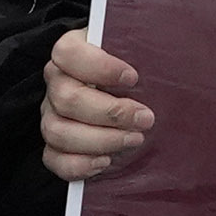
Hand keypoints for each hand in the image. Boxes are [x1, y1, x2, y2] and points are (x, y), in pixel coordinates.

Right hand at [37, 28, 150, 185]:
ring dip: (100, 140)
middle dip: (110, 113)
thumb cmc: (138, 73)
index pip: (68, 53)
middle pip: (66, 99)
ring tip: (134, 139)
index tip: (133, 78)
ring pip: (58, 131)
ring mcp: (51, 114)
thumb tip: (163, 68)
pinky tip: (106, 161)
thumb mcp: (142, 56)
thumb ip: (145, 57)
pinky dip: (79, 164)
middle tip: (145, 119)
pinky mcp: (55, 144)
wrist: (131, 97)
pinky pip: (53, 159)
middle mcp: (57, 82)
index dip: (98, 67)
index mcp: (73, 51)